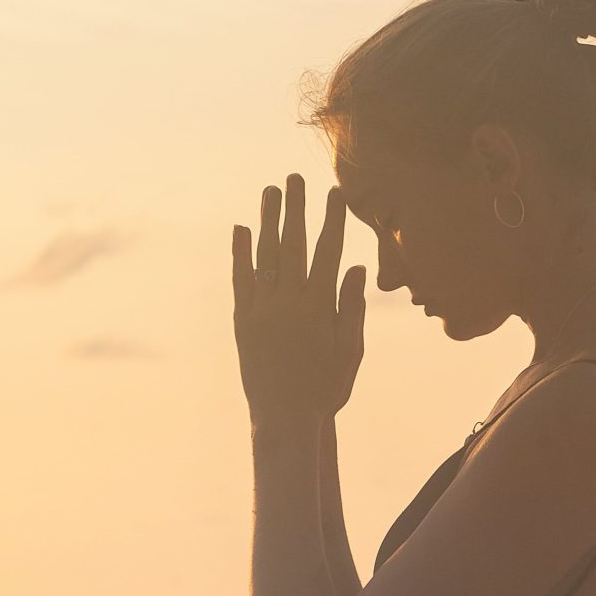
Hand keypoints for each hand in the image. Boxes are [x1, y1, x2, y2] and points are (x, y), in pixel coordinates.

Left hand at [233, 173, 365, 429]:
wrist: (285, 419)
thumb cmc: (326, 389)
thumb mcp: (349, 350)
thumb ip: (350, 307)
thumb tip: (355, 267)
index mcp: (320, 307)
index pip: (328, 251)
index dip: (332, 219)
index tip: (334, 192)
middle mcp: (289, 302)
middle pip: (293, 243)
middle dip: (295, 208)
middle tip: (294, 177)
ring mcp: (263, 309)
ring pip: (264, 255)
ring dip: (267, 220)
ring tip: (270, 191)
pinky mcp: (244, 321)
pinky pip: (241, 279)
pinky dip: (240, 253)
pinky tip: (241, 229)